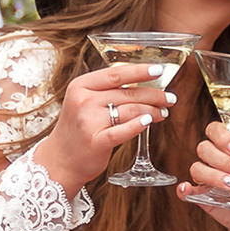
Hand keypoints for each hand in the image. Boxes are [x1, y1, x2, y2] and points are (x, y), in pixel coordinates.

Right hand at [35, 62, 177, 190]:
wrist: (59, 160)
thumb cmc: (77, 129)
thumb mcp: (83, 102)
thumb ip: (106, 90)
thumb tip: (141, 81)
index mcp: (80, 86)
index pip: (116, 74)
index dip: (140, 71)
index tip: (158, 70)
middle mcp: (83, 101)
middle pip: (128, 93)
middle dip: (154, 95)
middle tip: (169, 98)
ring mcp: (89, 121)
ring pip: (130, 110)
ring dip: (152, 111)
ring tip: (162, 113)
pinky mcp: (96, 141)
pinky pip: (124, 130)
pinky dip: (139, 125)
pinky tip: (149, 122)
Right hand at [176, 121, 229, 230]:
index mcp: (229, 149)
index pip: (215, 131)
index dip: (223, 138)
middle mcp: (215, 161)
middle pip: (204, 148)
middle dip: (223, 160)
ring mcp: (206, 179)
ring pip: (196, 168)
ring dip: (214, 176)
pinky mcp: (201, 197)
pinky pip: (186, 191)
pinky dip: (184, 189)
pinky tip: (187, 189)